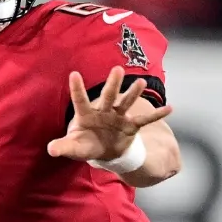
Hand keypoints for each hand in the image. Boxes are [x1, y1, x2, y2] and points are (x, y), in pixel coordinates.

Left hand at [46, 67, 172, 163]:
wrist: (103, 151)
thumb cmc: (85, 145)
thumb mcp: (74, 147)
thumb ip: (63, 147)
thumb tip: (51, 149)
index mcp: (86, 114)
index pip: (80, 100)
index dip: (77, 89)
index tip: (74, 74)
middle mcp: (103, 111)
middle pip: (108, 96)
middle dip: (112, 84)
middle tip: (117, 70)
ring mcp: (118, 117)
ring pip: (126, 102)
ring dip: (133, 93)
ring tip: (142, 82)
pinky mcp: (130, 125)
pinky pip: (145, 120)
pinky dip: (157, 115)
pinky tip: (170, 108)